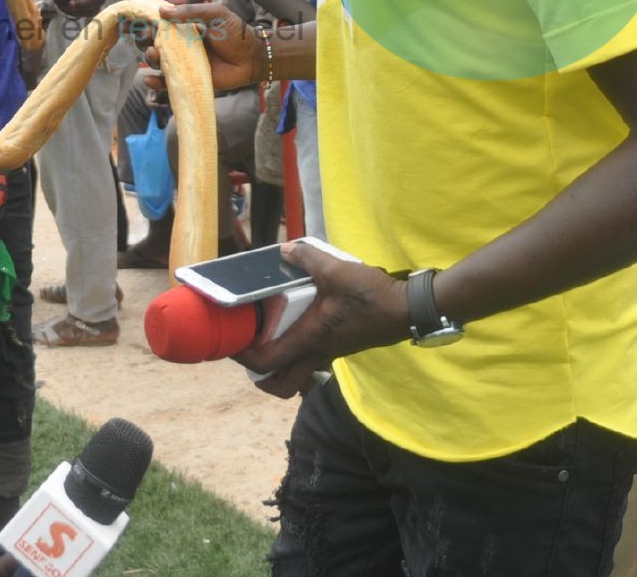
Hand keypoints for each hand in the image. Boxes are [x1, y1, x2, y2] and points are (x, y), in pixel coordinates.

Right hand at [141, 3, 262, 93]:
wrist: (252, 58)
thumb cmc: (236, 33)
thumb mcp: (215, 14)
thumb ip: (190, 12)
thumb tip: (162, 10)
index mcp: (186, 26)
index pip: (161, 23)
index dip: (148, 22)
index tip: (139, 21)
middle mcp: (181, 44)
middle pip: (155, 42)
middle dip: (145, 39)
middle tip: (146, 37)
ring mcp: (184, 62)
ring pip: (158, 61)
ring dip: (150, 57)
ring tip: (154, 55)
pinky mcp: (188, 79)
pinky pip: (167, 82)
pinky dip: (155, 82)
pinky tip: (149, 79)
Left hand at [232, 242, 410, 398]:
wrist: (407, 310)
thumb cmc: (372, 297)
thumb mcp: (337, 271)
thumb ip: (308, 259)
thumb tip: (286, 251)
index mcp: (308, 339)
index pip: (265, 362)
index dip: (242, 357)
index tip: (230, 343)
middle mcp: (316, 354)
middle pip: (279, 385)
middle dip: (258, 377)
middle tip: (249, 351)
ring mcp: (329, 355)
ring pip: (295, 374)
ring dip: (278, 366)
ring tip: (269, 337)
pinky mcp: (339, 348)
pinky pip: (310, 360)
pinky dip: (297, 351)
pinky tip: (298, 323)